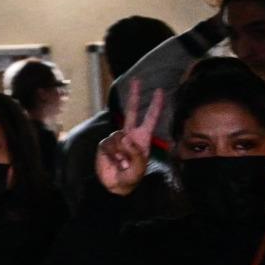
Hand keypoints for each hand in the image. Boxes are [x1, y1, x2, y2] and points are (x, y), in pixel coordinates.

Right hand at [95, 80, 166, 196]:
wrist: (115, 184)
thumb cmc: (131, 176)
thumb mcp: (139, 167)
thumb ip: (135, 152)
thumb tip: (124, 137)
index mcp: (143, 137)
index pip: (150, 118)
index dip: (156, 105)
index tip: (159, 91)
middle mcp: (129, 134)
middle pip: (131, 111)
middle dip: (134, 95)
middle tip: (136, 80)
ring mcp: (117, 138)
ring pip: (119, 137)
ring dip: (122, 153)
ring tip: (123, 164)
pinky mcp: (105, 144)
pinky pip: (109, 145)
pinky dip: (113, 156)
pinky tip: (115, 163)